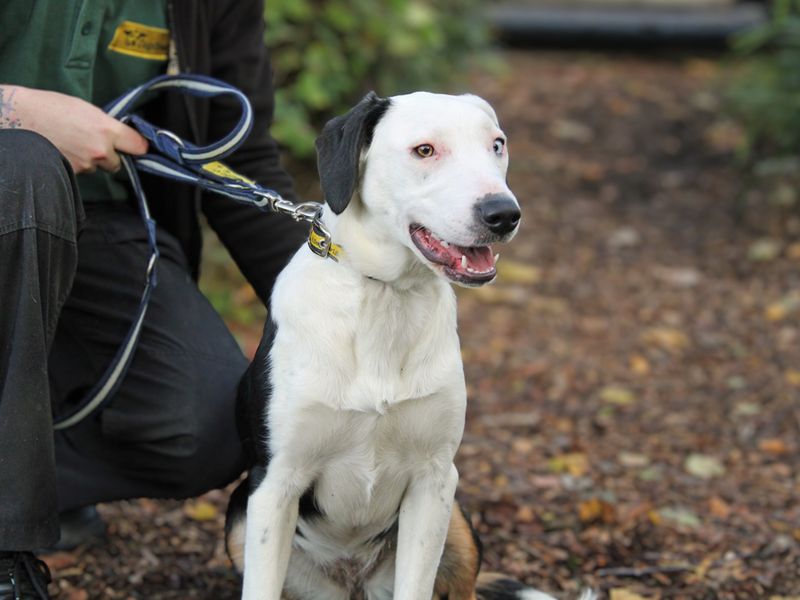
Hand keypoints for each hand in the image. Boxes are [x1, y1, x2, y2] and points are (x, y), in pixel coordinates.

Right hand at [4, 86, 147, 173]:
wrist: (18, 118)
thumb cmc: (50, 108)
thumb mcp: (85, 109)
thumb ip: (106, 125)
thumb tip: (119, 136)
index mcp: (107, 129)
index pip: (139, 146)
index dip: (138, 147)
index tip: (136, 147)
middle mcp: (100, 149)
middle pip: (118, 163)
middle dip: (110, 157)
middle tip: (94, 144)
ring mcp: (86, 164)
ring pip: (98, 168)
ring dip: (91, 161)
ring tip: (72, 144)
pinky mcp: (73, 173)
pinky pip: (82, 172)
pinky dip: (76, 165)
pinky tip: (64, 151)